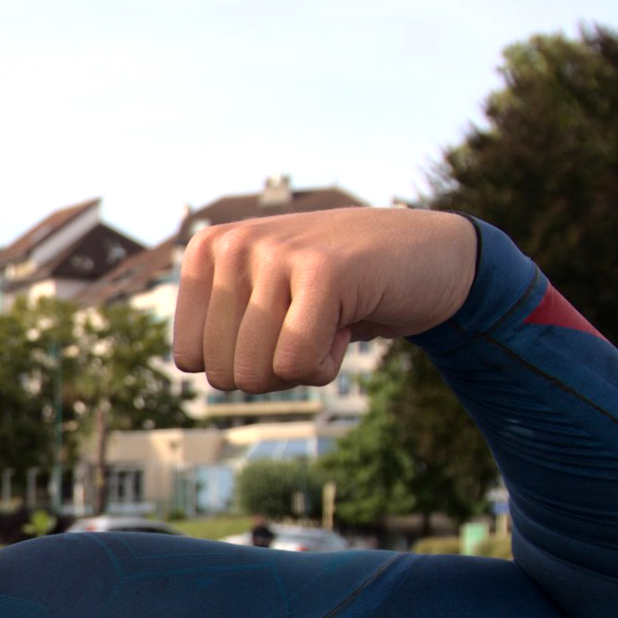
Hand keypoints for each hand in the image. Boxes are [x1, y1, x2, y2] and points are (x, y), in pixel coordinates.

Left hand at [172, 206, 478, 390]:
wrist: (428, 256)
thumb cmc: (336, 291)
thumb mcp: (262, 301)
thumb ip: (219, 327)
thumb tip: (188, 365)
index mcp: (207, 250)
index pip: (191, 359)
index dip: (243, 361)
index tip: (280, 323)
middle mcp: (233, 244)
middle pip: (223, 372)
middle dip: (272, 368)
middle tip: (309, 321)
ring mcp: (275, 252)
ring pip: (257, 373)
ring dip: (303, 365)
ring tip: (328, 316)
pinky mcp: (322, 271)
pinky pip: (296, 365)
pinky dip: (328, 364)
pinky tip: (348, 318)